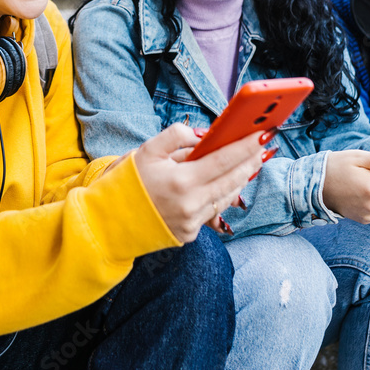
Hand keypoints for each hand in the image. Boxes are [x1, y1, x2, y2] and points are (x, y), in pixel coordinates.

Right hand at [132, 124, 264, 242]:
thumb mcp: (146, 150)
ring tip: (251, 162)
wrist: (106, 223)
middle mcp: (190, 205)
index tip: (262, 134)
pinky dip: (222, 196)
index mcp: (180, 180)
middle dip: (250, 162)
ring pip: (226, 198)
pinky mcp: (189, 235)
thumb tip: (203, 135)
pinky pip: (212, 211)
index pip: (224, 160)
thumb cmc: (125, 183)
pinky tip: (228, 184)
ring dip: (241, 179)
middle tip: (264, 146)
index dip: (246, 146)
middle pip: (232, 180)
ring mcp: (191, 222)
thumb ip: (176, 136)